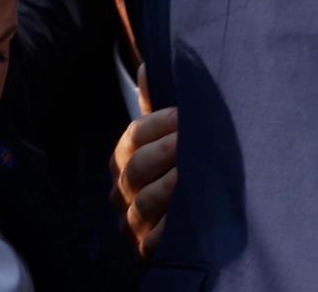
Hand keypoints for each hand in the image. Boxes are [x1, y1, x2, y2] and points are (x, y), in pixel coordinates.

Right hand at [111, 64, 177, 259]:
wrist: (184, 224)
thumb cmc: (176, 167)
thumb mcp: (167, 138)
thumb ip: (156, 107)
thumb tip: (146, 67)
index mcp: (124, 158)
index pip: (134, 136)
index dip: (159, 124)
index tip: (185, 116)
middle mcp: (123, 190)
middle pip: (136, 168)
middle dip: (166, 152)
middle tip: (191, 142)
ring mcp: (132, 222)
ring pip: (145, 203)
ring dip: (172, 188)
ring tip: (194, 176)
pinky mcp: (146, 251)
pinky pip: (154, 242)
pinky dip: (171, 229)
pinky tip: (191, 215)